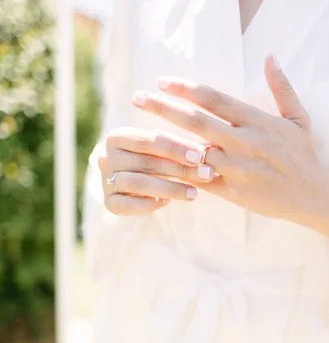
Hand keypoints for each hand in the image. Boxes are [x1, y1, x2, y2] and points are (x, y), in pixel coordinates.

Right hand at [98, 127, 214, 215]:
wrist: (131, 183)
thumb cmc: (156, 159)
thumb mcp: (165, 149)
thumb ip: (180, 148)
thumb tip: (209, 151)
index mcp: (118, 136)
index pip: (149, 140)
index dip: (176, 148)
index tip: (200, 156)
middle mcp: (106, 157)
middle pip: (146, 162)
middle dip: (179, 169)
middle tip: (205, 175)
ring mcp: (105, 181)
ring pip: (139, 184)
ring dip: (170, 188)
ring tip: (194, 194)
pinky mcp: (109, 202)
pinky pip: (128, 206)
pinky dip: (149, 204)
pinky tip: (167, 203)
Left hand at [132, 54, 328, 244]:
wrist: (312, 195)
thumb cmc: (303, 155)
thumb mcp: (298, 118)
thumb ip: (281, 87)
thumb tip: (270, 55)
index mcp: (257, 121)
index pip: (214, 99)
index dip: (186, 88)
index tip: (162, 80)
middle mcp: (243, 143)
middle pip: (196, 122)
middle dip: (164, 108)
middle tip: (138, 97)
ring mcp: (237, 169)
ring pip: (193, 153)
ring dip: (164, 142)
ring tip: (138, 133)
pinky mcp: (233, 192)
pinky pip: (200, 181)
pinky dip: (179, 174)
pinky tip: (157, 167)